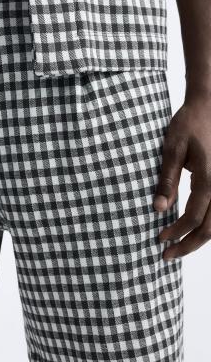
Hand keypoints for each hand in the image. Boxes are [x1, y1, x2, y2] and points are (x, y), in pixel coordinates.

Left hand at [155, 97, 210, 259]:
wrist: (208, 105)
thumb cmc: (188, 124)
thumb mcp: (171, 149)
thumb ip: (166, 181)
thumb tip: (158, 209)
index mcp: (209, 179)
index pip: (193, 217)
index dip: (176, 232)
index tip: (159, 240)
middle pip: (210, 228)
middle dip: (189, 244)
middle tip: (167, 256)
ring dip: (199, 238)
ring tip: (178, 247)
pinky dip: (207, 225)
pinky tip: (191, 229)